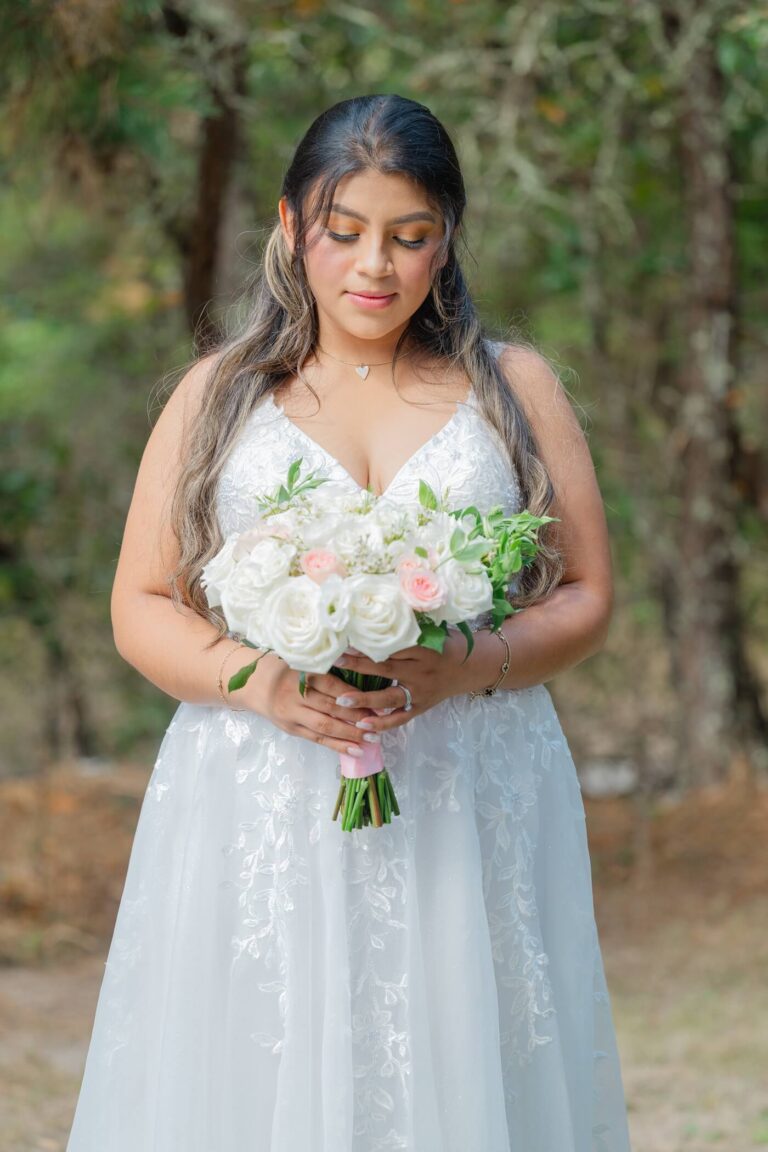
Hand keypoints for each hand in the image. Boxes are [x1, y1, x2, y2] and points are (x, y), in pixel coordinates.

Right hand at [243, 651, 378, 758]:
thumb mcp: (306, 664)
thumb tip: (364, 684)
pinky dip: (338, 745)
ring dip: (350, 734)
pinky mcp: (292, 729)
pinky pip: (317, 739)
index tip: (376, 701)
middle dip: (357, 716)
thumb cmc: (290, 671)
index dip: (354, 695)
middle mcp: (296, 694)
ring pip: (325, 726)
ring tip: (372, 738)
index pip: (332, 685)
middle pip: (330, 707)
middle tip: (380, 722)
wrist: (258, 686)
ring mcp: (293, 714)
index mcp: (303, 673)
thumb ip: (329, 670)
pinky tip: (356, 750)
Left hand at [331, 627, 470, 734]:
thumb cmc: (445, 644)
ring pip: (389, 697)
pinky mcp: (420, 707)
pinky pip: (399, 718)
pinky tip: (362, 724)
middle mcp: (421, 671)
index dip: (368, 644)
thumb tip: (371, 621)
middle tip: (335, 663)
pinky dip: (382, 722)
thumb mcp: (431, 632)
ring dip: (365, 700)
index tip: (345, 641)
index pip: (391, 646)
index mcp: (423, 648)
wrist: (469, 666)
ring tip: (341, 701)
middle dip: (359, 666)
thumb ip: (405, 630)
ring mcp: (420, 692)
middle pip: (386, 668)